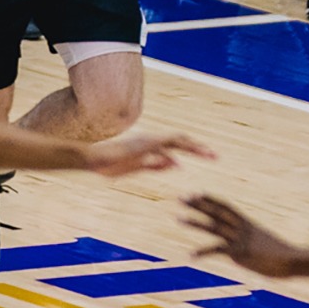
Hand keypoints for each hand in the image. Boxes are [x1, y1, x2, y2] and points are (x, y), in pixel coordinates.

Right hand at [82, 133, 216, 175]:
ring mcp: (148, 141)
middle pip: (181, 141)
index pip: (177, 145)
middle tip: (215, 156)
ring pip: (177, 140)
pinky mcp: (142, 145)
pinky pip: (162, 146)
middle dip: (199, 148)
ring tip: (209, 154)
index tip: (208, 155)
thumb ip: (157, 165)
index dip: (193, 149)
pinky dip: (174, 151)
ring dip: (193, 147)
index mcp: (152, 145)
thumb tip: (178, 165)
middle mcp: (152, 140)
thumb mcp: (138, 167)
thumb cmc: (111, 163)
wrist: (92, 158)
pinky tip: (182, 160)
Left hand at [182, 194, 298, 277]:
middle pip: (216, 212)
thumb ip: (253, 241)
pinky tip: (190, 255)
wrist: (292, 260)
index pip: (225, 206)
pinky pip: (218, 250)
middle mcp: (242, 227)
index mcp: (247, 223)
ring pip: (214, 227)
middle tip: (180, 197)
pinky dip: (203, 252)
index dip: (210, 199)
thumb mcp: (264, 243)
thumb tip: (248, 245)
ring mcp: (240, 239)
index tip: (195, 192)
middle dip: (198, 204)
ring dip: (195, 222)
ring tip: (178, 217)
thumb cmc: (281, 254)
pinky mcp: (240, 253)